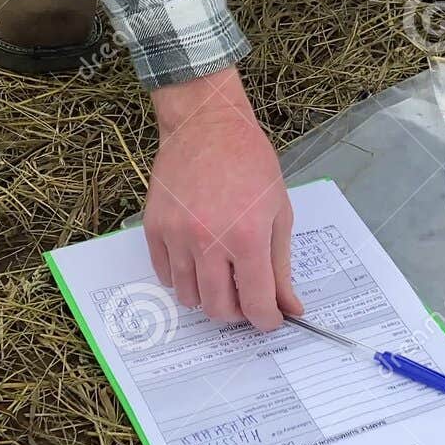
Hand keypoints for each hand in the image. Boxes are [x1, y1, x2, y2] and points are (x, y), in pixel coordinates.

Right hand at [145, 68, 303, 330]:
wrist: (206, 124)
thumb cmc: (249, 163)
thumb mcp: (279, 212)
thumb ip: (281, 266)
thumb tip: (289, 307)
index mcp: (247, 237)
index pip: (255, 304)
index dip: (266, 320)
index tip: (270, 319)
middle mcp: (208, 241)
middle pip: (218, 309)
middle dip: (237, 313)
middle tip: (246, 298)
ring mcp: (176, 235)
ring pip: (189, 297)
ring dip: (209, 295)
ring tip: (222, 272)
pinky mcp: (154, 228)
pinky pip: (166, 275)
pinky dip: (183, 276)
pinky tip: (198, 257)